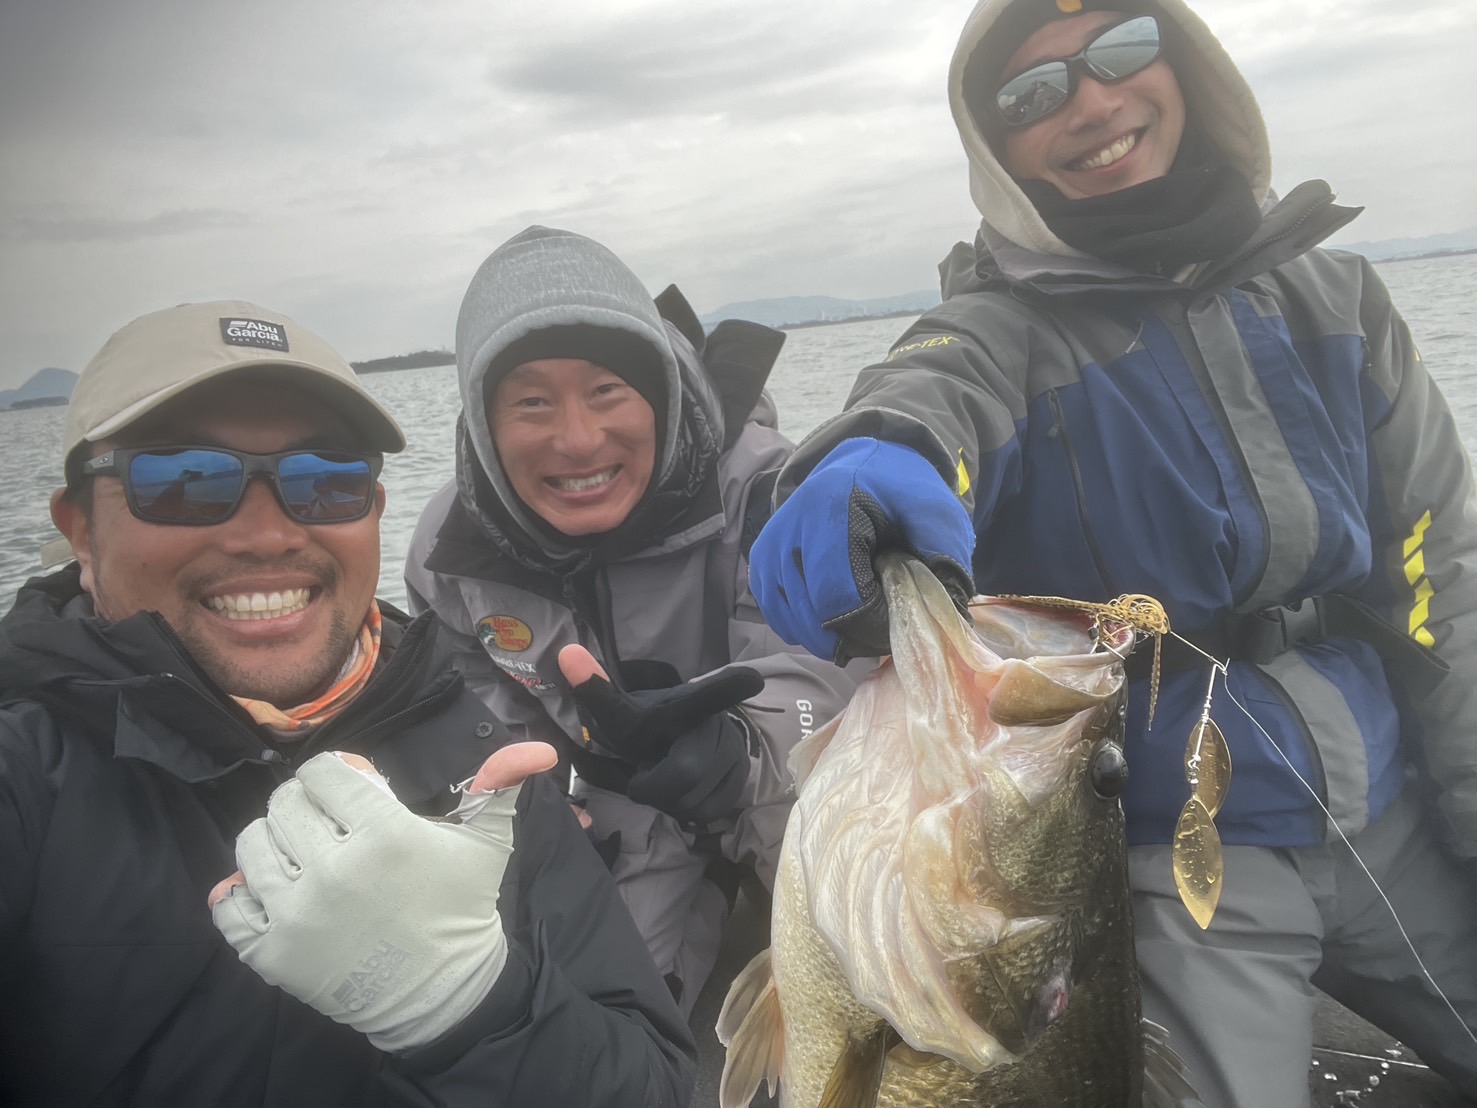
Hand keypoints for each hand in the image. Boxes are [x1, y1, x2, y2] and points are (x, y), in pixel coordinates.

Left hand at [209, 743, 556, 1052]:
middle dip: (304, 803)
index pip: (322, 772)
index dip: (334, 774)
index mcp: (384, 833)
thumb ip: (501, 786)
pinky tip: (271, 891)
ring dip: (272, 842)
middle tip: (327, 823)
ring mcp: (296, 913)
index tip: (350, 791)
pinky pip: (228, 905)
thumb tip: (541, 748)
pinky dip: (241, 895)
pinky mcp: (271, 952)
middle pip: (283, 802)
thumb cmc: (459, 910)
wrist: (439, 995)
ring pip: (250, 845)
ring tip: (300, 855)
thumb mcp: (487, 843)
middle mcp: (333, 869)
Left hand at [559, 645, 759, 822]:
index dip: (729, 687)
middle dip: (655, 785)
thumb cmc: (651, 729)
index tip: (751, 679)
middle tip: (647, 774)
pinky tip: (681, 793)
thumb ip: (596, 690)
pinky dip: (685, 810)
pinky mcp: (740, 780)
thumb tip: (566, 652)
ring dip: (668, 800)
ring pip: (694, 799)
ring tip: (664, 781)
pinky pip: (707, 811)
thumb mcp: (622, 714)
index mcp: (688, 706)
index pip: (708, 694)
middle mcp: (717, 727)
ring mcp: (734, 754)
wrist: (685, 739)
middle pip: (685, 773)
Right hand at [749, 437, 974, 661]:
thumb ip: (943, 557)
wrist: (868, 466)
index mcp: (832, 506)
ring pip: (791, 617)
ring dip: (826, 635)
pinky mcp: (762, 559)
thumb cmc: (904, 492)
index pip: (836, 591)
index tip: (894, 622)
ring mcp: (771, 543)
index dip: (868, 622)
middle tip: (881, 629)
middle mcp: (790, 524)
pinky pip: (775, 611)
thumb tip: (942, 614)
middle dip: (849, 634)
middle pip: (811, 611)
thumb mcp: (937, 513)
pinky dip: (802, 627)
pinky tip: (831, 622)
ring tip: (860, 623)